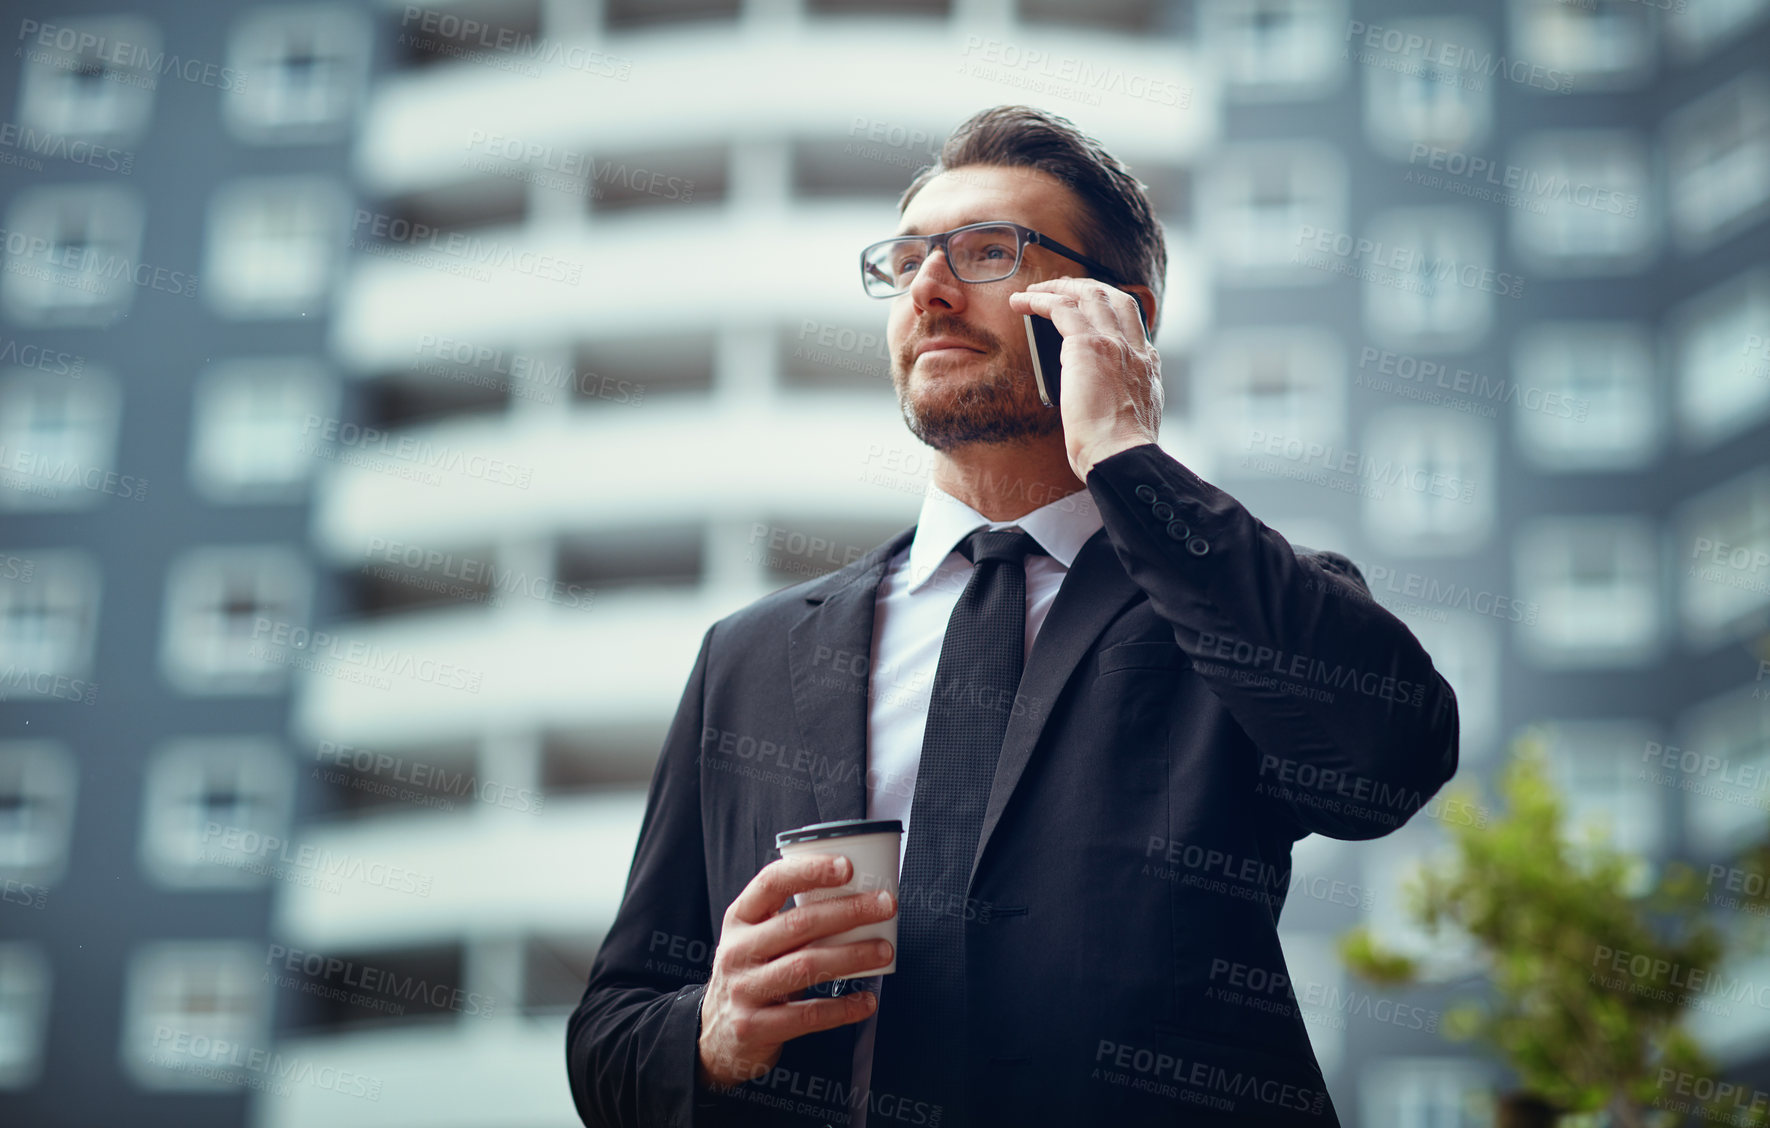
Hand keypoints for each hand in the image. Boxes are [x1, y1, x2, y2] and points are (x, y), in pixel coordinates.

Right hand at [696, 852, 897, 1088]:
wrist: (714, 1034)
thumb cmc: (750, 975)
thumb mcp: (754, 939)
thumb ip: (790, 920)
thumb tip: (855, 897)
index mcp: (739, 919)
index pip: (771, 882)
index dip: (809, 871)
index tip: (848, 866)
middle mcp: (737, 951)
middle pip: (799, 923)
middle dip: (849, 911)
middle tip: (886, 905)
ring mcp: (744, 990)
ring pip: (807, 966)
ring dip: (853, 956)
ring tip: (884, 950)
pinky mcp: (755, 1027)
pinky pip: (808, 1015)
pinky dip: (842, 1008)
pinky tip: (866, 1000)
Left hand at [1009, 276, 1161, 478]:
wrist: (1120, 456)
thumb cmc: (1118, 452)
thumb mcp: (1130, 420)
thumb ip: (1119, 402)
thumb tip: (1097, 403)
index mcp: (1148, 367)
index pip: (1133, 324)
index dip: (1110, 310)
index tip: (1091, 309)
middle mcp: (1135, 349)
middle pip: (1114, 298)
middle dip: (1086, 287)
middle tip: (1062, 287)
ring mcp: (1113, 344)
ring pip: (1088, 296)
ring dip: (1058, 287)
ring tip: (1034, 290)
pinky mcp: (1088, 347)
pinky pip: (1060, 308)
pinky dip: (1039, 300)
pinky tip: (1021, 302)